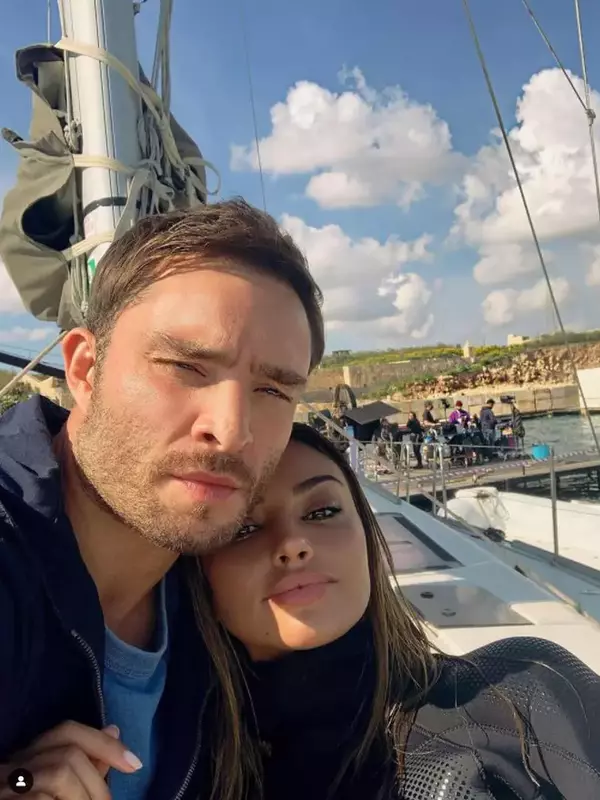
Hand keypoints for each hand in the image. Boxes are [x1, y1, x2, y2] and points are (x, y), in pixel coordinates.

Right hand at [0, 721, 142, 799]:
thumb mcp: (59, 791)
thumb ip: (84, 767)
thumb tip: (113, 730)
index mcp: (25, 760)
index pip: (66, 731)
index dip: (103, 743)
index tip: (135, 764)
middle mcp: (10, 768)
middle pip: (69, 754)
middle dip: (98, 785)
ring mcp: (5, 789)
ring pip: (60, 773)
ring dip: (84, 799)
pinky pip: (43, 798)